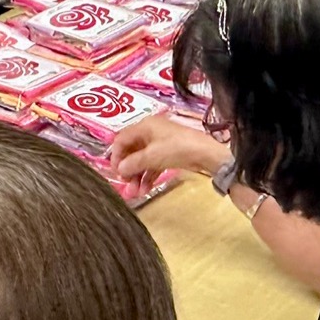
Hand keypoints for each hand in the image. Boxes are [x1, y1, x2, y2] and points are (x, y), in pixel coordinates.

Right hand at [108, 115, 232, 182]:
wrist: (204, 153)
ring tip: (136, 193)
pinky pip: (152, 164)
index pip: (121, 139)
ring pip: (142, 159)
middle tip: (126, 185)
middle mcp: (150, 132)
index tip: (115, 173)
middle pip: (131, 150)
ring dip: (137, 176)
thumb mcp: (151, 156)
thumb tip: (120, 170)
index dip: (115, 156)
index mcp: (144, 126)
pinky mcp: (168, 153)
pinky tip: (145, 189)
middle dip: (127, 169)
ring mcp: (159, 143)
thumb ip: (132, 163)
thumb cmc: (176, 149)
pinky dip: (148, 176)